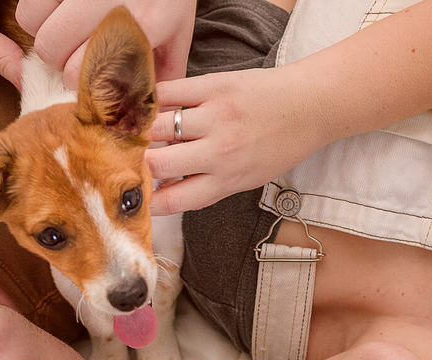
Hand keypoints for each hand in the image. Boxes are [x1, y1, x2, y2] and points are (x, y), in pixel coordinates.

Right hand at [14, 0, 196, 86]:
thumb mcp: (175, 36)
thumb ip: (164, 80)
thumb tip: (154, 137)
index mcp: (145, 25)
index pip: (85, 75)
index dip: (83, 84)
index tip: (93, 78)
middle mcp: (113, 1)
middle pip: (53, 55)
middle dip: (61, 61)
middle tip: (77, 52)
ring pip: (37, 32)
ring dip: (46, 38)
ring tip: (68, 31)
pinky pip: (28, 10)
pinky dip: (36, 15)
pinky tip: (58, 12)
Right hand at [144, 66, 330, 214]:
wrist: (311, 104)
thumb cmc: (279, 145)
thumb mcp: (247, 179)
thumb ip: (207, 186)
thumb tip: (164, 192)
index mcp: (227, 180)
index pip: (173, 200)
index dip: (146, 202)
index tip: (132, 199)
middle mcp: (220, 152)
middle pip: (157, 163)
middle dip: (135, 165)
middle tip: (121, 161)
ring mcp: (216, 116)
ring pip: (157, 126)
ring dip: (138, 130)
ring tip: (126, 131)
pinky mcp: (214, 85)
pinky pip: (169, 92)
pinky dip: (151, 99)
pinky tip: (144, 105)